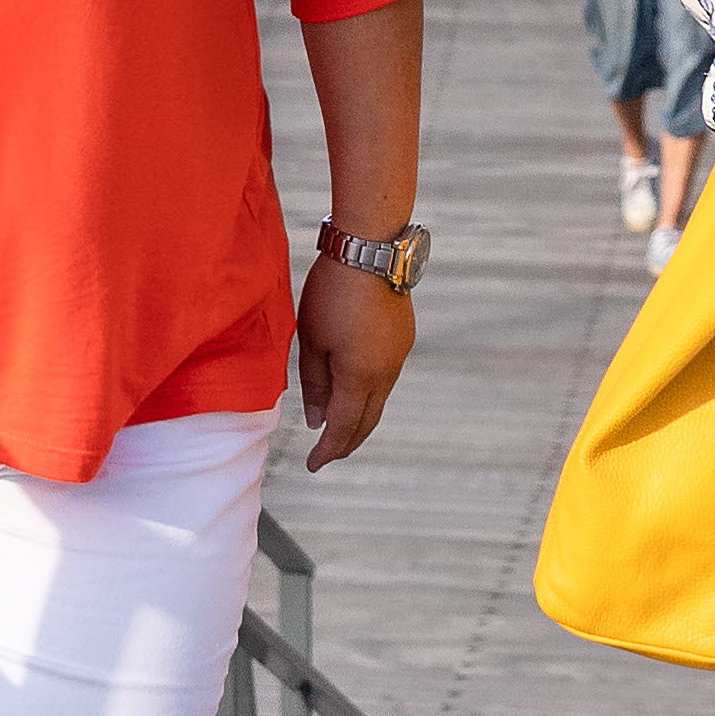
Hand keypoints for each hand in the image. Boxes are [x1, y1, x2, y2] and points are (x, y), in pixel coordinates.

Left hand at [294, 245, 416, 462]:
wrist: (371, 249)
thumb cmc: (331, 292)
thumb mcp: (311, 339)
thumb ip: (314, 383)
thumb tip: (318, 420)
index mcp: (360, 376)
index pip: (344, 428)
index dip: (328, 451)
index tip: (313, 466)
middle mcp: (386, 373)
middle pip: (367, 421)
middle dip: (346, 442)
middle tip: (326, 454)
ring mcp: (398, 356)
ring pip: (379, 401)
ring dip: (359, 418)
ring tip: (336, 425)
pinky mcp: (403, 339)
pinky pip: (385, 379)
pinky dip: (368, 394)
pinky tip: (354, 389)